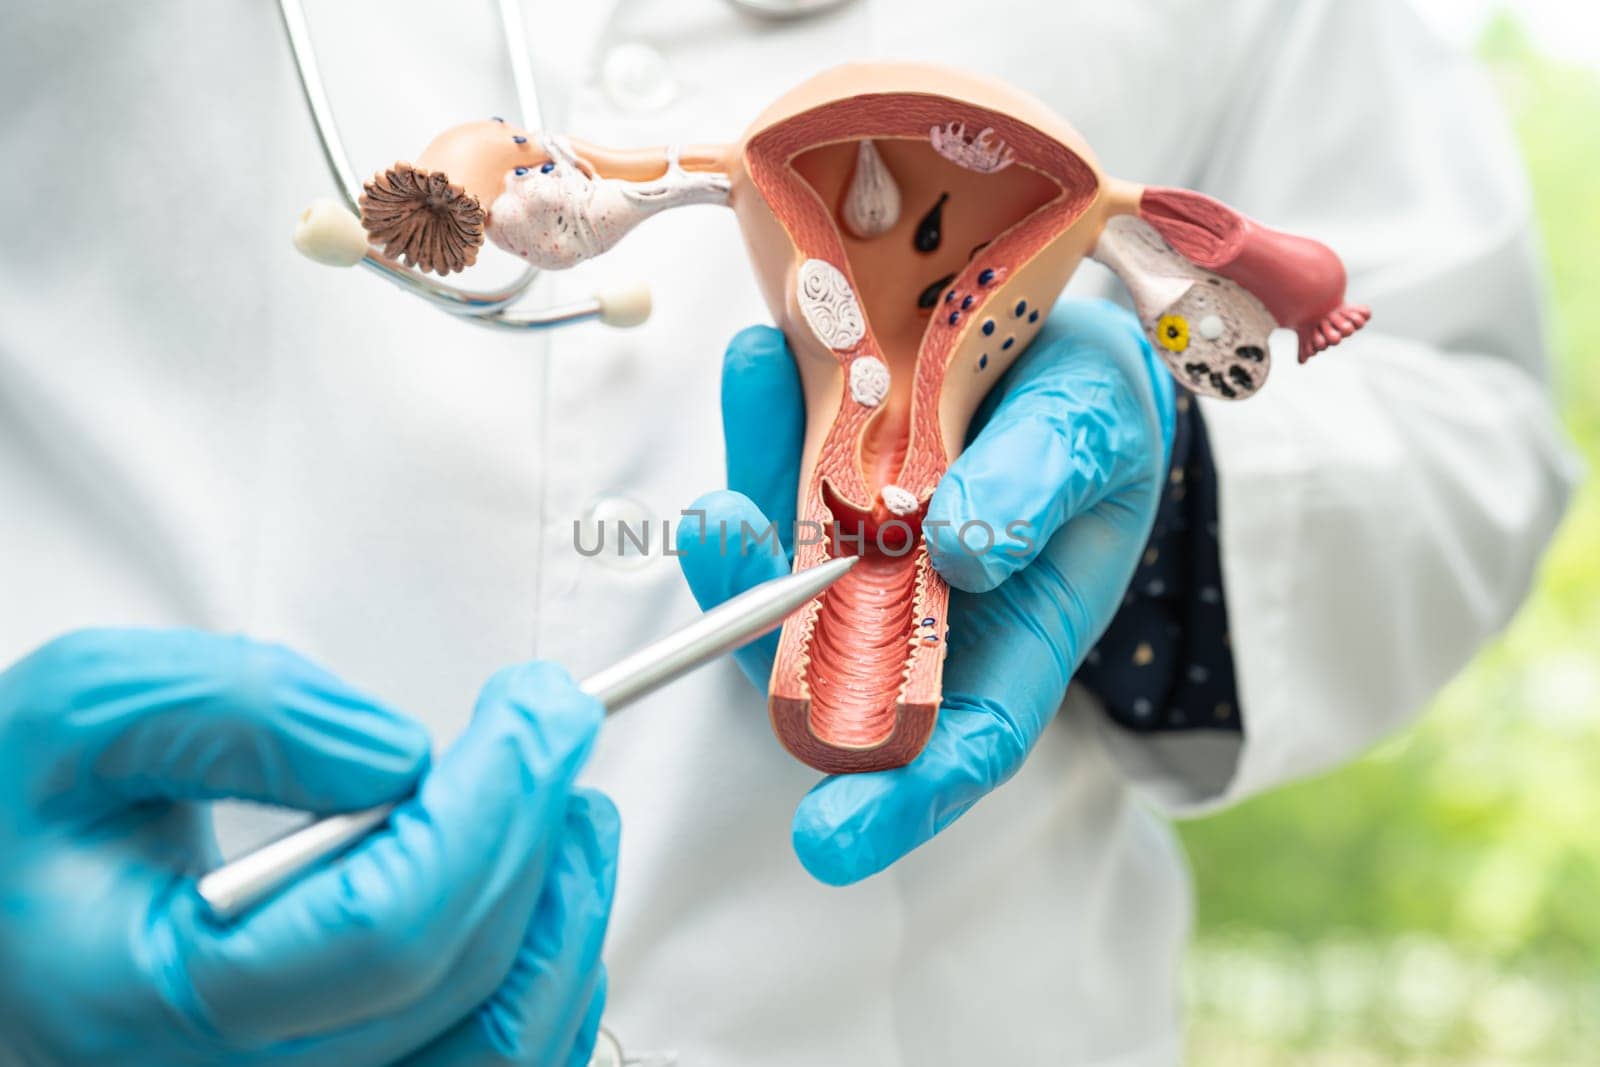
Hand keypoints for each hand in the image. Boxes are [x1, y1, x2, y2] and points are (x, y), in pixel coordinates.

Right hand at [0, 629, 617, 1066]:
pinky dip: (546, 980)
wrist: (1, 904)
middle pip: (454, 979)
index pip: (384, 930)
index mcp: (145, 1003)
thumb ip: (236, 713)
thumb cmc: (22, 820)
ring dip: (563, 915)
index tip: (533, 710)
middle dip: (533, 830)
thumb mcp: (82, 715)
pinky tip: (547, 895)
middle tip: (554, 724)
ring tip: (570, 806)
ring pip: (496, 1048)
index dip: (489, 807)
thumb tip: (399, 758)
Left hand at [677, 300, 1174, 884]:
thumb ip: (1042, 485)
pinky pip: (767, 471)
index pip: (959, 742)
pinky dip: (755, 419)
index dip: (900, 797)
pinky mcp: (805, 483)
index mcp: (1012, 636)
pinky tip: (760, 358)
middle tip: (728, 544)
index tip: (829, 837)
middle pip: (830, 663)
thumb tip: (964, 551)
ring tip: (745, 412)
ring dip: (747, 510)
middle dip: (767, 630)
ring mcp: (851, 552)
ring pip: (779, 568)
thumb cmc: (1092, 411)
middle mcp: (915, 611)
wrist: (1050, 333)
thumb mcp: (1094, 434)